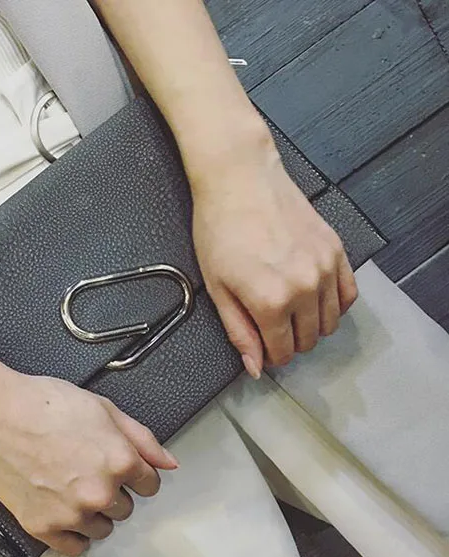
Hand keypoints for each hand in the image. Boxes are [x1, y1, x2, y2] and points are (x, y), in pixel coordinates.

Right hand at [0, 368, 177, 556]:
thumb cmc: (44, 404)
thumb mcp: (103, 408)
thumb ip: (142, 438)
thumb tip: (169, 464)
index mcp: (121, 461)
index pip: (150, 485)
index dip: (134, 472)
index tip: (117, 465)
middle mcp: (101, 493)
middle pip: (126, 508)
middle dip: (113, 491)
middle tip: (85, 469)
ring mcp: (72, 514)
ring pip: (102, 529)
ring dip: (93, 513)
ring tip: (68, 486)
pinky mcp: (43, 529)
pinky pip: (74, 548)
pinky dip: (72, 533)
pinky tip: (60, 510)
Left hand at [191, 138, 357, 374]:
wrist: (239, 179)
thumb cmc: (219, 227)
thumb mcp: (218, 288)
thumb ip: (239, 332)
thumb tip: (255, 366)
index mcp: (271, 301)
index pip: (283, 351)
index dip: (270, 356)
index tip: (262, 348)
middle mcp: (305, 287)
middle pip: (309, 340)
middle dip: (290, 343)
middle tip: (272, 329)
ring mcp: (325, 267)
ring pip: (331, 322)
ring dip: (312, 327)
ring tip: (290, 314)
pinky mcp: (335, 250)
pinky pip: (348, 294)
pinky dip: (335, 306)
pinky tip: (315, 301)